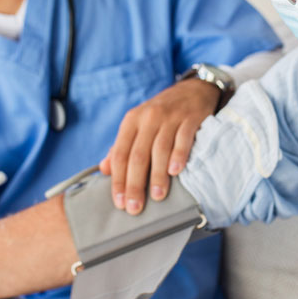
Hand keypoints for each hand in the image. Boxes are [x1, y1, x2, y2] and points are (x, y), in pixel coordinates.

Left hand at [100, 78, 218, 214]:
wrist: (193, 90)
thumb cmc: (161, 114)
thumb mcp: (138, 125)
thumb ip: (121, 147)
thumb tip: (104, 169)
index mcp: (131, 121)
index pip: (120, 154)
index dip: (118, 180)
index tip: (119, 202)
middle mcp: (149, 118)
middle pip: (138, 155)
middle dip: (135, 184)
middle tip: (135, 208)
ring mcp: (170, 117)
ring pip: (160, 149)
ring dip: (158, 175)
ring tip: (157, 196)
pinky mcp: (191, 118)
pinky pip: (183, 139)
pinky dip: (179, 155)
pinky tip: (175, 172)